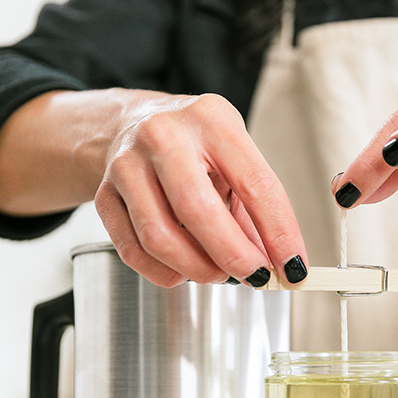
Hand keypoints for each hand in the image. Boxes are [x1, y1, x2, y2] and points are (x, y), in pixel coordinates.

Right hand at [94, 93, 306, 287]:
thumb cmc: (196, 144)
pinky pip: (133, 250)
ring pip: (160, 237)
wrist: (132, 122)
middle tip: (256, 276)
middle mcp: (164, 136)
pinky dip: (165, 272)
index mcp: (212, 121)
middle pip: (198, 211)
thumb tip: (278, 262)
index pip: (255, 184)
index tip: (293, 266)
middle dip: (233, 255)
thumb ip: (255, 208)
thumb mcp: (235, 157)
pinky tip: (186, 270)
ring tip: (221, 274)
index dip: (279, 233)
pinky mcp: (104, 195)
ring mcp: (127, 164)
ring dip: (199, 269)